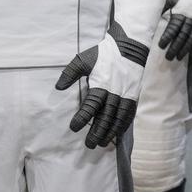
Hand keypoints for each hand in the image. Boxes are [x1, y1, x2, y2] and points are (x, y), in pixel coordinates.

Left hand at [55, 29, 147, 148]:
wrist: (130, 47)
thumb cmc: (103, 54)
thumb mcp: (83, 60)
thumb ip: (70, 73)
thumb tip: (58, 87)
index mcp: (101, 84)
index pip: (91, 105)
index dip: (82, 117)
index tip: (74, 127)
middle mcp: (115, 92)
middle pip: (106, 116)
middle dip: (97, 132)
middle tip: (89, 144)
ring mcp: (126, 96)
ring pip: (118, 119)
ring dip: (110, 132)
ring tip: (102, 143)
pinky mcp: (134, 96)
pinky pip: (129, 115)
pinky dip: (123, 126)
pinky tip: (117, 134)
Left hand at [158, 0, 191, 60]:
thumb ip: (163, 6)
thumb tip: (151, 14)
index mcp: (180, 12)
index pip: (173, 28)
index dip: (167, 37)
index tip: (161, 45)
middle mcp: (190, 19)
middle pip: (182, 36)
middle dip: (175, 47)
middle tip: (168, 56)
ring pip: (191, 38)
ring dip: (184, 49)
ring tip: (178, 57)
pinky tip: (191, 53)